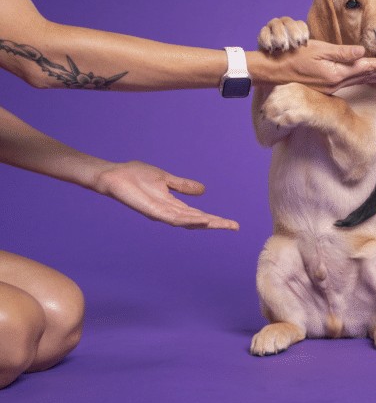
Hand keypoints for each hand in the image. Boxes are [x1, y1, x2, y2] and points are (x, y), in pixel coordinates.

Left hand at [92, 160, 238, 229]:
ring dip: (205, 223)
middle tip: (234, 226)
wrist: (114, 176)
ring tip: (222, 224)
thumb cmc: (134, 175)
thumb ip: (183, 185)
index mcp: (173, 204)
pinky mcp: (152, 211)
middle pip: (197, 221)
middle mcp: (168, 212)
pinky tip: (201, 219)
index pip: (198, 214)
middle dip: (216, 224)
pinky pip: (173, 218)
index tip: (233, 223)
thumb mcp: (166, 178)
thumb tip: (203, 190)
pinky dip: (188, 220)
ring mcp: (161, 213)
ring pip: (188, 222)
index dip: (215, 219)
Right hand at [259, 39, 375, 93]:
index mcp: (338, 73)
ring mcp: (333, 85)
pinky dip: (366, 78)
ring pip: (363, 80)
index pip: (369, 68)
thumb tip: (363, 52)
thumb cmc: (293, 57)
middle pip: (369, 76)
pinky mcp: (328, 85)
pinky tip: (370, 77)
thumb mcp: (317, 50)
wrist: (273, 73)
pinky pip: (353, 81)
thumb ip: (341, 53)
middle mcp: (338, 81)